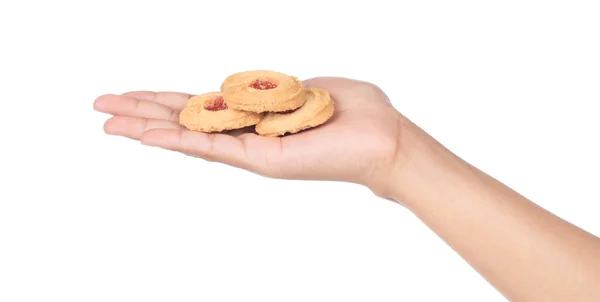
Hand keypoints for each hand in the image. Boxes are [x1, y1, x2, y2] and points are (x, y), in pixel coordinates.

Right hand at [94, 77, 407, 195]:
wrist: (384, 139)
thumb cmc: (354, 112)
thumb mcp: (307, 88)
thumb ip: (276, 89)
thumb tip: (258, 88)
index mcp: (255, 117)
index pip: (201, 107)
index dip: (165, 100)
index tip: (134, 95)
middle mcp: (247, 136)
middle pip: (184, 121)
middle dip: (140, 112)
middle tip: (100, 107)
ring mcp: (250, 150)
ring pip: (188, 136)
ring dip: (145, 127)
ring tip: (107, 122)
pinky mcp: (261, 159)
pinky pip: (213, 147)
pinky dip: (177, 140)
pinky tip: (145, 136)